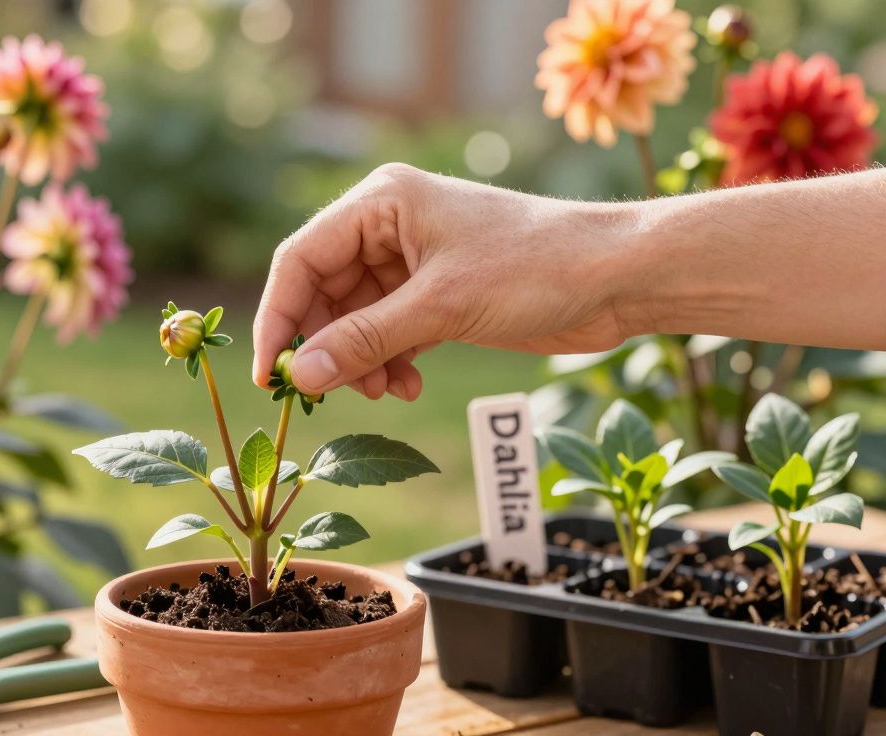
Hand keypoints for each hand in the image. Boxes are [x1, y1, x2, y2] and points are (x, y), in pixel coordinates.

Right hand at [252, 163, 636, 400]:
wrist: (618, 278)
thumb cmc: (536, 268)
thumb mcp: (440, 307)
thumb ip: (363, 340)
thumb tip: (300, 377)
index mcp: (380, 202)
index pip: (300, 259)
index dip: (278, 318)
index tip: (270, 374)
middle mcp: (388, 226)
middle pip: (323, 292)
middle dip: (327, 346)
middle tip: (331, 393)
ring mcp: (412, 261)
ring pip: (354, 318)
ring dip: (359, 360)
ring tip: (384, 390)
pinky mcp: (436, 294)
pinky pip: (387, 331)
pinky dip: (388, 361)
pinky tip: (408, 385)